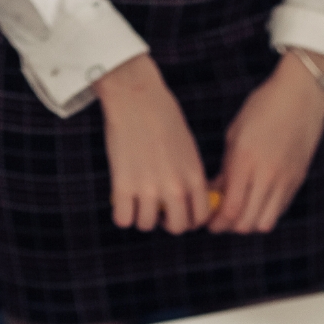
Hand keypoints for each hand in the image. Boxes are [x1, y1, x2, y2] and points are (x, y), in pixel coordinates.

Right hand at [95, 54, 210, 233]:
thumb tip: (187, 199)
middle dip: (167, 223)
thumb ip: (190, 175)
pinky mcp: (124, 185)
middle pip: (177, 227)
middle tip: (158, 211)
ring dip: (141, 218)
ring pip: (147, 225)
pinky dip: (122, 216)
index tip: (180, 213)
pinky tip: (122, 202)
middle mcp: (175, 187)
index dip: (190, 220)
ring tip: (136, 202)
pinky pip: (123, 219)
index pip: (201, 217)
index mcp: (194, 176)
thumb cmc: (163, 116)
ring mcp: (149, 188)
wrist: (137, 96)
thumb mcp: (188, 147)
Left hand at [209, 51, 323, 234]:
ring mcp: (285, 180)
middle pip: (246, 223)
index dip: (217, 222)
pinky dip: (266, 212)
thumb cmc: (264, 107)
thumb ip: (226, 169)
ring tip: (241, 211)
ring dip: (250, 222)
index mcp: (246, 161)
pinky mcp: (297, 180)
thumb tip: (216, 193)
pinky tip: (258, 200)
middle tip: (221, 220)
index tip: (209, 222)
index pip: (230, 209)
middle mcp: (267, 175)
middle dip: (230, 226)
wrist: (302, 94)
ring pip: (265, 222)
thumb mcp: (235, 135)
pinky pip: (280, 209)